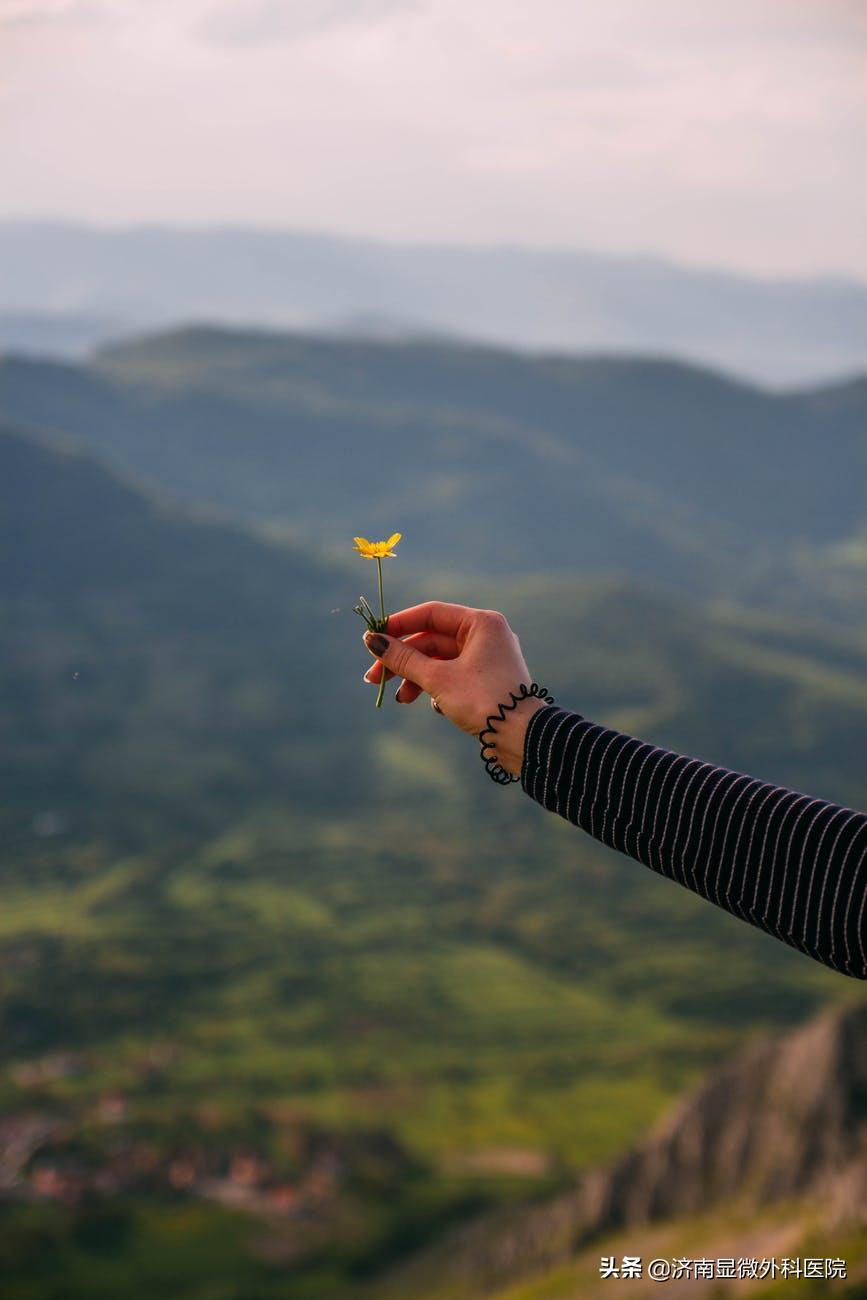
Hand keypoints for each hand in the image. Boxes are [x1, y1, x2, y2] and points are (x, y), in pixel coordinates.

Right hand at [362, 601, 546, 775]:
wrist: (522, 737)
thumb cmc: (483, 700)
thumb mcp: (437, 679)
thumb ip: (403, 659)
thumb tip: (373, 641)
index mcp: (481, 623)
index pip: (431, 614)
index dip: (399, 625)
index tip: (373, 640)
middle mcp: (486, 635)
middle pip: (432, 640)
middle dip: (402, 661)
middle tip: (374, 679)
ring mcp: (487, 658)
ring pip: (440, 660)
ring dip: (416, 678)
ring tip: (401, 699)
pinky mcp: (486, 680)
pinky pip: (453, 676)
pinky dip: (437, 688)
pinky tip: (435, 706)